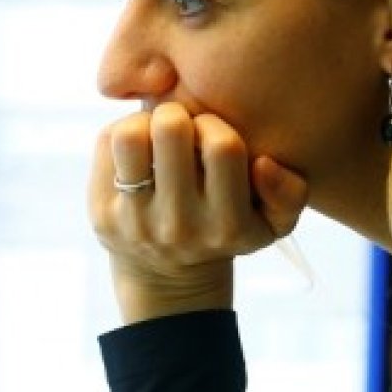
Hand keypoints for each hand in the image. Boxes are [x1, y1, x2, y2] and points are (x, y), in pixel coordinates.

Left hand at [89, 102, 308, 322]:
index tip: (212, 135)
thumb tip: (263, 163)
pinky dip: (124, 134)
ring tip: (156, 135)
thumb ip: (290, 193)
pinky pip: (106, 145)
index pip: (224, 146)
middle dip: (179, 114)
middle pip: (172, 129)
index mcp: (228, 225)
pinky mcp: (101, 214)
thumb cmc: (228, 230)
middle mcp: (180, 226)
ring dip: (145, 121)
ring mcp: (135, 222)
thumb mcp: (273, 223)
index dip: (217, 125)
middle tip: (182, 128)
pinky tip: (139, 152)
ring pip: (129, 135)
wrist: (169, 276)